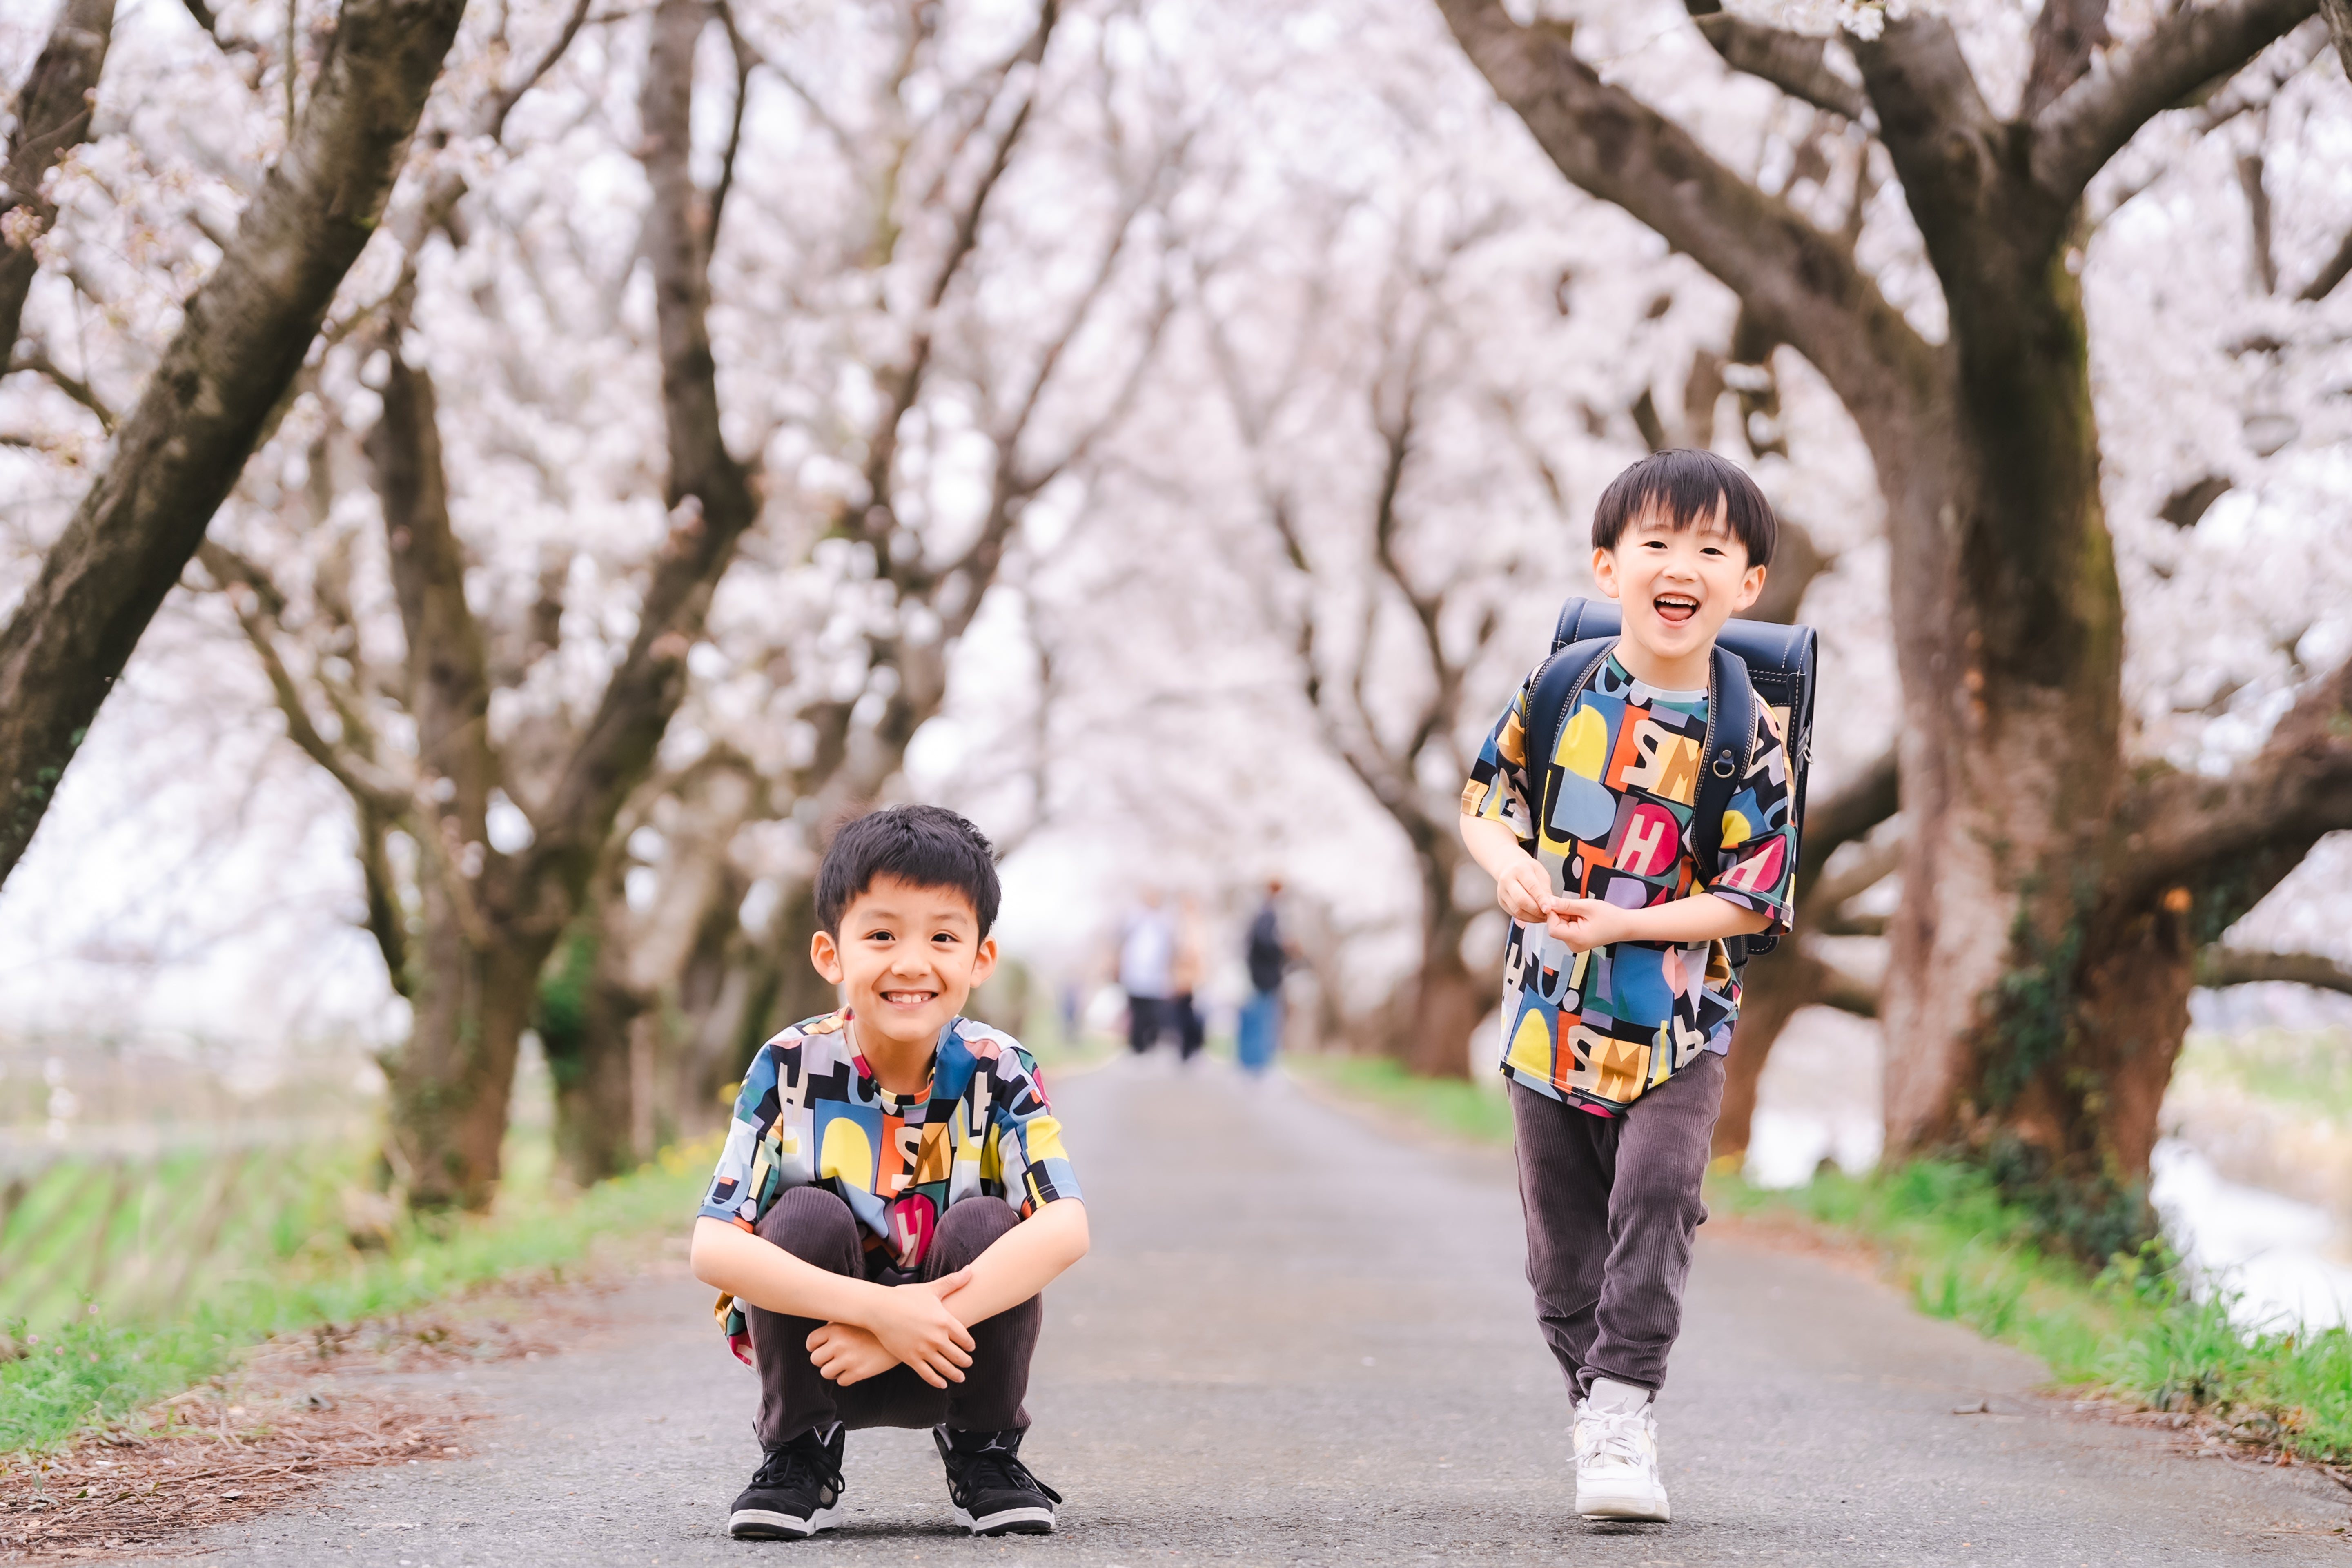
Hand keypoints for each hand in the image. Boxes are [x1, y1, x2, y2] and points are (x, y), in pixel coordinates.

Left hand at [805, 1322, 897, 1385]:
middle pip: (815, 1360)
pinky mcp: (859, 1372)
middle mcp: (839, 1344)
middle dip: (824, 1360)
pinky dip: (846, 1377)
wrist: (901, 1336)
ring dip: (833, 1370)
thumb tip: (824, 1330)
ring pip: (826, 1373)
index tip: (822, 1347)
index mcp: (835, 1328)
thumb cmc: (876, 1326)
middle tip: (834, 1357)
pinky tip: (855, 1369)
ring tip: (844, 1364)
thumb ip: (836, 1323)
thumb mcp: (855, 1318)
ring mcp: (848, 1359)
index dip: (815, 1347)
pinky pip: (841, 1381)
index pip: (811, 1342)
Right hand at [863, 1268, 976, 1388]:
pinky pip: (927, 1374)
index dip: (970, 1345)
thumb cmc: (905, 1297)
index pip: (965, 1338)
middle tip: (968, 1364)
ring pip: (945, 1367)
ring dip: (955, 1374)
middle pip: (958, 1355)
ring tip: (960, 1377)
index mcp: (944, 1321)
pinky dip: (937, 1381)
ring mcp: (923, 1350)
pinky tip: (942, 1384)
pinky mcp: (910, 1359)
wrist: (879, 1309)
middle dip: (965, 1361)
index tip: (971, 1348)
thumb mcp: (931, 1289)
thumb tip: (971, 1270)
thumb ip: (953, 1282)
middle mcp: (936, 1337)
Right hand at [1492, 855, 1553, 923]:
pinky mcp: (1501, 902)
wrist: (1510, 867)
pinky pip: (1515, 914)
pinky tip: (1535, 916)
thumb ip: (1546, 889)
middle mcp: (1507, 880)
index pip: (1531, 886)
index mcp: (1520, 869)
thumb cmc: (1528, 869)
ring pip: (1517, 910)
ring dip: (1532, 917)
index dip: (1541, 899)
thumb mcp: (1541, 873)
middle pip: (1521, 900)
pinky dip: (1527, 918)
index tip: (1549, 909)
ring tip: (1543, 916)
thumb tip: (1550, 905)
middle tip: (1548, 914)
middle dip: (1536, 911)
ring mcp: (1502, 892)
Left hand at [1546, 896, 1629, 953]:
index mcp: (1577, 939)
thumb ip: (1566, 905)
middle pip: (1555, 928)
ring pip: (1560, 927)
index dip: (1553, 915)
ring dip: (1566, 917)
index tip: (1559, 904)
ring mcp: (1575, 945)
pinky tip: (1582, 917)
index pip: (1552, 928)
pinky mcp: (1577, 942)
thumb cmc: (1610, 916)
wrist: (1624, 925)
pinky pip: (1566, 929)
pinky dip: (1570, 920)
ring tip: (1582, 913)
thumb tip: (1549, 902)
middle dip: (1561, 914)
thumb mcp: (1587, 906)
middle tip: (1576, 907)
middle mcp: (1574, 945)